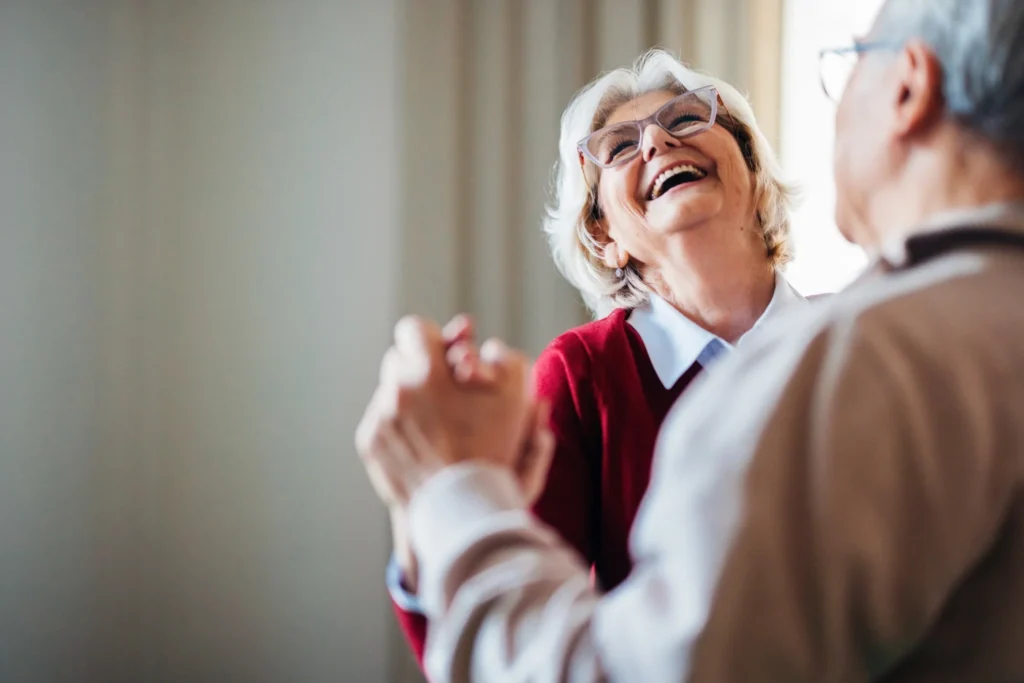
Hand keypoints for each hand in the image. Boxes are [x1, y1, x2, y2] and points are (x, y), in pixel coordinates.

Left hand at [368, 316, 555, 591]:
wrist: (465, 512)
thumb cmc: (496, 454)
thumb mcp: (518, 397)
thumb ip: (506, 359)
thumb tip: (486, 349)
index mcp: (426, 371)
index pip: (415, 329)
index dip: (437, 341)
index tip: (450, 359)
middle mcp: (394, 390)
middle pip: (400, 359)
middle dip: (424, 371)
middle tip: (447, 390)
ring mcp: (377, 419)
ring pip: (390, 391)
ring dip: (411, 399)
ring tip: (438, 422)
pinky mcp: (369, 444)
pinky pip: (380, 420)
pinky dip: (399, 427)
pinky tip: (423, 443)